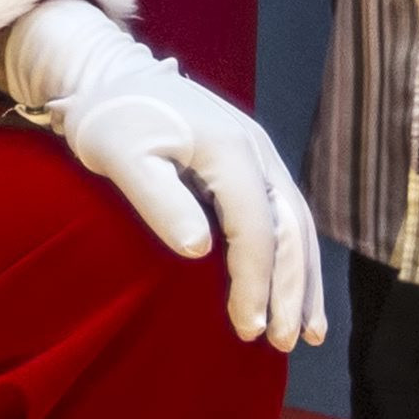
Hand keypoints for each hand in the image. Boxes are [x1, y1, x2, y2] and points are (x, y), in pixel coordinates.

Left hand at [0, 0, 323, 350]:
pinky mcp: (254, 164)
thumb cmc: (110, 117)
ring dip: (304, 280)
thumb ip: (158, 199)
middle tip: (284, 343)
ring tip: (308, 333)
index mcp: (229, 148)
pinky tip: (296, 291)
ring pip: (297, 224)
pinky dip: (295, 257)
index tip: (248, 329)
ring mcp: (261, 155)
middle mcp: (257, 150)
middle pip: (290, 229)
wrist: (112, 75)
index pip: (256, 228)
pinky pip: (285, 216)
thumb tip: (199, 249)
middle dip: (291, 290)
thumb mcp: (119, 155)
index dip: (256, 282)